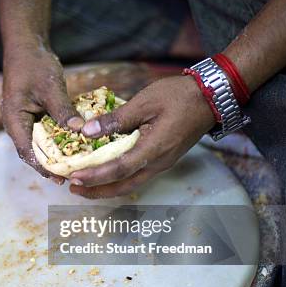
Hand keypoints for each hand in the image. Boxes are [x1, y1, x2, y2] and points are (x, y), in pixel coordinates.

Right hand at [2, 42, 83, 181]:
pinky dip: (60, 140)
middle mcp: (18, 124)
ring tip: (75, 166)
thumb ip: (63, 110)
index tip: (60, 177)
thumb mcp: (50, 87)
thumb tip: (80, 131)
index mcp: (14, 120)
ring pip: (41, 144)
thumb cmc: (34, 65)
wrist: (27, 46)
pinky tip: (76, 145)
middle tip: (72, 176)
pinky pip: (47, 133)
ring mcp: (26, 120)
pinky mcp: (36, 116)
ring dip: (56, 154)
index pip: (27, 151)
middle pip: (33, 152)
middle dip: (51, 165)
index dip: (43, 166)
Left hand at [69, 75, 215, 197]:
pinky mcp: (164, 158)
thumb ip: (116, 119)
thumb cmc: (179, 96)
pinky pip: (138, 174)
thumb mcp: (145, 101)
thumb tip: (87, 131)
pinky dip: (120, 177)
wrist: (210, 98)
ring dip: (108, 186)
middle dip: (98, 190)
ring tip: (86, 184)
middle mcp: (159, 162)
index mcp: (154, 148)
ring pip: (132, 183)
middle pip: (125, 186)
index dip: (95, 175)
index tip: (75, 176)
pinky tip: (107, 170)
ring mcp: (163, 162)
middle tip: (74, 188)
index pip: (120, 169)